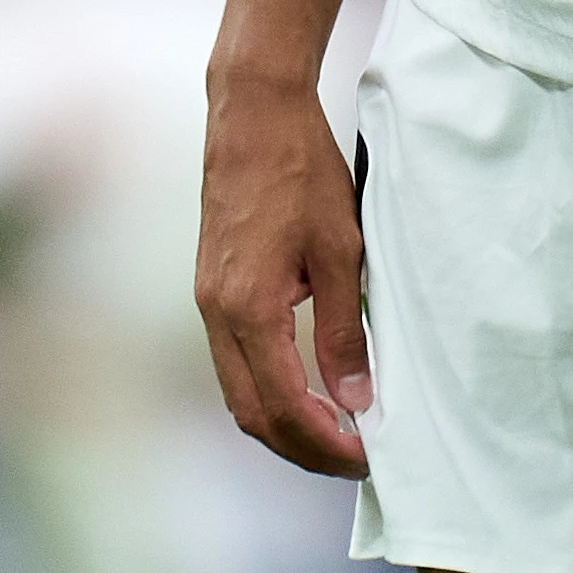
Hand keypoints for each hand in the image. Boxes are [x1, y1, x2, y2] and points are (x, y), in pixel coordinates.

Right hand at [194, 79, 374, 477]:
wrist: (253, 114)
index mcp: (248, 308)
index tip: (365, 456)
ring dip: (283, 423)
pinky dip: (269, 389)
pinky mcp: (212, 288)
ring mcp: (208, 302)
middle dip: (301, 447)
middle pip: (251, 414)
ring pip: (239, 391)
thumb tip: (354, 397)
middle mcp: (216, 313)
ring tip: (337, 432)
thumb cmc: (300, 170)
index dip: (324, 443)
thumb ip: (343, 328)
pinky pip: (234, 361)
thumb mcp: (341, 249)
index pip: (282, 406)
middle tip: (354, 458)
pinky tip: (308, 388)